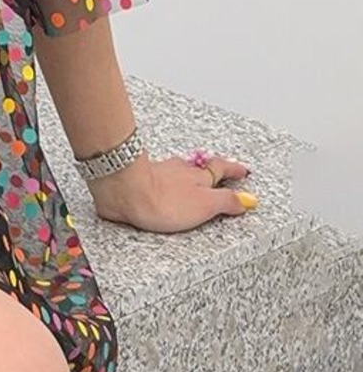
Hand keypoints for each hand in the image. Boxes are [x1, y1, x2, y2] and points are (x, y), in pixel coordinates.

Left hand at [89, 150, 256, 232]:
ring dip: (188, 173)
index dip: (233, 170)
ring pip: (178, 170)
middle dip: (212, 169)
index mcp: (198, 177)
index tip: (243, 170)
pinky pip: (159, 176)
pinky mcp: (139, 179)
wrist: (124, 190)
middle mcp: (179, 171)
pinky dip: (166, 178)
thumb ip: (226, 202)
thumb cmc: (163, 199)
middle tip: (222, 169)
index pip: (221, 169)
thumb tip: (246, 201)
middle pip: (200, 167)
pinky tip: (162, 182)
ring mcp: (159, 173)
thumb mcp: (205, 204)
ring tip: (194, 177)